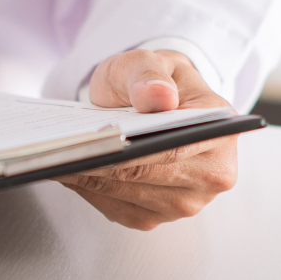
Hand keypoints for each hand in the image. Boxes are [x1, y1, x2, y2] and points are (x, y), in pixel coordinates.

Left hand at [58, 50, 237, 229]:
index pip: (171, 148)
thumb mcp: (147, 61)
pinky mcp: (156, 218)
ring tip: (59, 157)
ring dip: (90, 179)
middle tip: (61, 151)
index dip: (129, 148)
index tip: (93, 143)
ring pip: (126, 196)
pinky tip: (72, 169)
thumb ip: (148, 74)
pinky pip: (116, 209)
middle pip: (145, 176)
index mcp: (221, 132)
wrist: (152, 103)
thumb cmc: (152, 81)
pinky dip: (91, 189)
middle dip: (102, 163)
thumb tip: (158, 96)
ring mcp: (185, 203)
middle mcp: (213, 175)